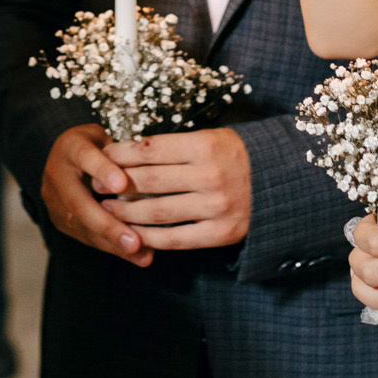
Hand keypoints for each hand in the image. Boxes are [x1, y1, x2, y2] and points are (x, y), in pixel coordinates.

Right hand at [41, 124, 151, 266]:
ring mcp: (55, 201)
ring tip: (141, 253)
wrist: (68, 155)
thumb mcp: (109, 138)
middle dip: (108, 225)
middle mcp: (57, 175)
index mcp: (71, 147)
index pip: (85, 157)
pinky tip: (137, 255)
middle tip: (133, 241)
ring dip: (114, 242)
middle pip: (79, 203)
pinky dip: (114, 247)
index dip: (103, 170)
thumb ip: (123, 153)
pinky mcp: (62, 221)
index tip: (122, 184)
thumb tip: (148, 175)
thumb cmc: (98, 144)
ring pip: (83, 226)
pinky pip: (88, 237)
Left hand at [101, 128, 250, 249]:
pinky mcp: (221, 233)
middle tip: (95, 186)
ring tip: (108, 209)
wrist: (281, 180)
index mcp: (205, 146)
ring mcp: (217, 207)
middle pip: (149, 181)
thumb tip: (126, 156)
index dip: (118, 155)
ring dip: (126, 213)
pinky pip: (175, 239)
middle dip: (116, 184)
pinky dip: (150, 237)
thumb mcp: (209, 138)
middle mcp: (211, 176)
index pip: (148, 150)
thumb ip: (173, 148)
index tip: (100, 158)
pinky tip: (133, 232)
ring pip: (157, 212)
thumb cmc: (235, 156)